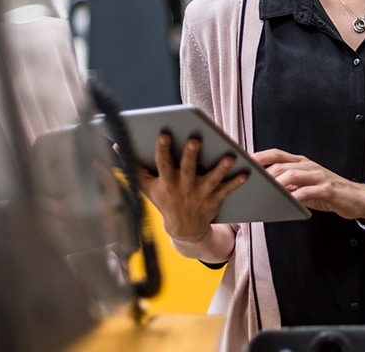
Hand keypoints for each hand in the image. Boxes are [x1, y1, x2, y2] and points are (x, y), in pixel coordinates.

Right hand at [132, 134, 248, 242]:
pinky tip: (246, 172)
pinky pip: (227, 190)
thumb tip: (118, 146)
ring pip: (211, 180)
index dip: (162, 150)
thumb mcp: (146, 187)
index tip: (164, 134)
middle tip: (195, 139)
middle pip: (187, 169)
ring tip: (230, 155)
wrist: (184, 230)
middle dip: (190, 155)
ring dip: (220, 168)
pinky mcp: (214, 200)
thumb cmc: (164, 200)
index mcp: (166, 183)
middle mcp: (183, 188)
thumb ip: (133, 167)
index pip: (162, 164)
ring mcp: (199, 195)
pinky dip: (236, 182)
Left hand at [251, 148, 364, 221]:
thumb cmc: (329, 192)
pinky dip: (294, 197)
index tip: (243, 160)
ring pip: (292, 175)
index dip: (259, 155)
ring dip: (276, 183)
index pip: (277, 154)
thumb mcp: (306, 186)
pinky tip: (285, 203)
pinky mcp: (327, 189)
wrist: (358, 198)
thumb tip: (265, 191)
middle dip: (263, 173)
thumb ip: (289, 185)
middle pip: (281, 164)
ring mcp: (318, 176)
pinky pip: (307, 192)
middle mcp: (309, 166)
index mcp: (302, 163)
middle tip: (248, 181)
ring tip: (262, 192)